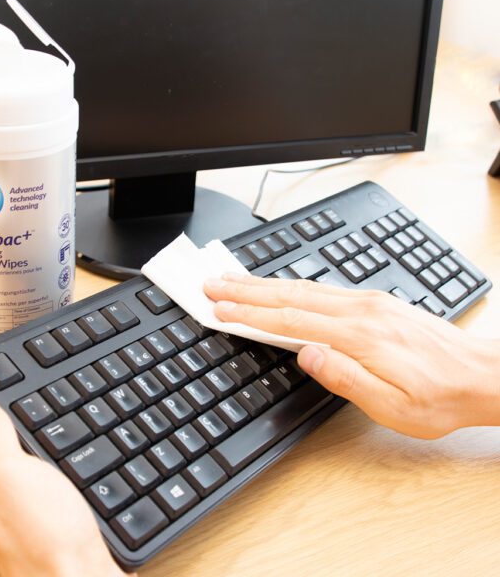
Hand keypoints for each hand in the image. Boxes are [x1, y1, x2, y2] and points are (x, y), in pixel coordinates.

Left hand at [0, 389, 132, 576]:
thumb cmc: (44, 535)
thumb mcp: (7, 474)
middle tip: (0, 376)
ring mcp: (19, 501)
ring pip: (10, 451)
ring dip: (13, 424)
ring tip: (21, 399)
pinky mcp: (45, 510)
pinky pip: (34, 467)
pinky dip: (38, 447)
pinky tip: (52, 443)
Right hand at [204, 273, 499, 438]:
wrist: (481, 375)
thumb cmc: (438, 396)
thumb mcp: (393, 406)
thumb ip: (346, 377)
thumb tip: (307, 354)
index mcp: (359, 335)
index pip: (291, 320)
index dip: (251, 314)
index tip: (222, 309)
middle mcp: (360, 310)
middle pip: (291, 294)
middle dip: (247, 289)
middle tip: (213, 283)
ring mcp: (367, 302)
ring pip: (304, 287)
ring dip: (265, 283)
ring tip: (235, 281)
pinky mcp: (373, 302)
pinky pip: (321, 287)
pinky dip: (291, 285)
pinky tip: (280, 287)